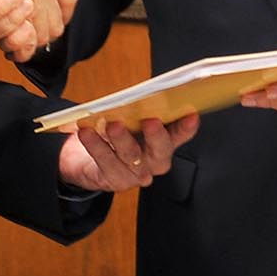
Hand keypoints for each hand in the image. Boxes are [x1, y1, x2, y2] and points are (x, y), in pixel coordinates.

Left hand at [57, 116, 199, 191]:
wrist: (84, 160)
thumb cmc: (112, 134)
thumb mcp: (127, 119)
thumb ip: (136, 110)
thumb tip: (137, 95)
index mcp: (162, 142)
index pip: (179, 134)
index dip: (187, 127)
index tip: (191, 115)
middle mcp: (153, 161)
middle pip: (160, 151)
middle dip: (156, 136)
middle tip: (151, 121)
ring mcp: (135, 174)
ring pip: (131, 157)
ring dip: (122, 139)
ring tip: (113, 125)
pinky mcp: (113, 180)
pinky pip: (106, 163)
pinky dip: (96, 146)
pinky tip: (87, 133)